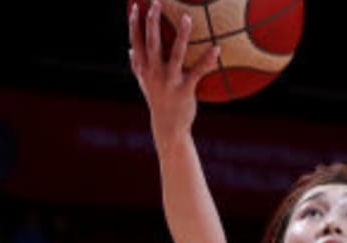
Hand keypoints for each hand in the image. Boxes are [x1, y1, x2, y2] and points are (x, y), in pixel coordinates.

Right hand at [129, 0, 205, 127]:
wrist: (168, 127)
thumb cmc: (158, 102)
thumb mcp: (144, 84)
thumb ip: (137, 66)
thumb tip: (129, 50)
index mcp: (144, 69)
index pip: (135, 42)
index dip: (133, 24)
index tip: (135, 5)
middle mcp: (154, 73)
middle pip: (151, 43)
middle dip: (152, 22)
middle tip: (157, 2)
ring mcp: (169, 81)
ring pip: (175, 54)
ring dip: (181, 35)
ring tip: (187, 17)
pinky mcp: (184, 90)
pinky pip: (197, 71)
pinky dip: (207, 60)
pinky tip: (217, 48)